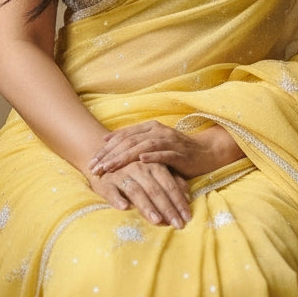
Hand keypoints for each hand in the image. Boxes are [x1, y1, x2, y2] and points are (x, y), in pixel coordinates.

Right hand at [87, 159, 191, 228]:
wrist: (104, 159)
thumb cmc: (134, 168)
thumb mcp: (153, 171)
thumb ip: (171, 179)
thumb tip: (188, 194)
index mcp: (153, 164)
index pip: (169, 184)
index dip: (178, 200)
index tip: (187, 217)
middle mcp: (138, 168)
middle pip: (155, 189)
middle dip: (167, 208)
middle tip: (177, 224)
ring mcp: (121, 174)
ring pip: (136, 191)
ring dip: (146, 206)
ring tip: (157, 220)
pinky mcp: (105, 182)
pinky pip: (111, 191)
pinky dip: (117, 199)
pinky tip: (124, 207)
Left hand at [88, 120, 242, 179]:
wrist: (205, 153)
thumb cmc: (176, 152)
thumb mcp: (154, 146)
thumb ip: (135, 144)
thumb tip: (110, 145)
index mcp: (150, 128)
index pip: (123, 136)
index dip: (106, 148)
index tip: (92, 159)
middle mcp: (157, 132)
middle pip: (128, 141)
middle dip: (109, 155)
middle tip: (95, 167)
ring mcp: (169, 141)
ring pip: (142, 147)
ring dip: (124, 157)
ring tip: (109, 167)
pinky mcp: (180, 153)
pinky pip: (164, 154)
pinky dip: (152, 157)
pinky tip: (140, 161)